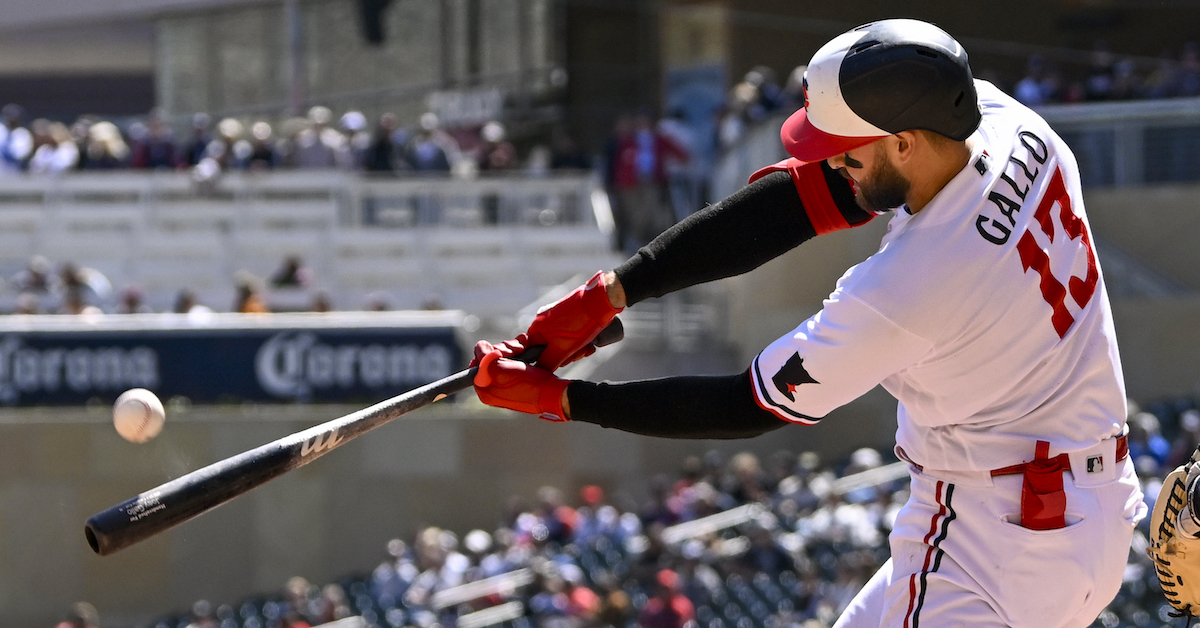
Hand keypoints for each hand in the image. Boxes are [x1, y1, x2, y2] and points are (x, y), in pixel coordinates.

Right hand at [469, 271, 621, 370]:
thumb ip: (547, 362)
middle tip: (579, 353)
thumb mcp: (562, 349)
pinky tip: (590, 342)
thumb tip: (539, 372)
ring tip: (588, 347)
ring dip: (575, 349)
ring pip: (562, 342)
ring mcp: (555, 316)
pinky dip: (579, 340)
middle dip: (566, 355)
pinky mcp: (568, 313)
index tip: (561, 362)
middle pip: (549, 348)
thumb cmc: (579, 324)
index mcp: (536, 328)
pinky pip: (570, 333)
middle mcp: (542, 320)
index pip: (533, 351)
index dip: (548, 360)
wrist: (599, 301)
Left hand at [473, 342, 570, 420]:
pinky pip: (514, 363)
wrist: (554, 394)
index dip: (486, 353)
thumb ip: (483, 359)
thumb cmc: (529, 384)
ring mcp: (507, 386)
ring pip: (503, 359)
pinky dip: (520, 355)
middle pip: (489, 360)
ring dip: (513, 350)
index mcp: (484, 390)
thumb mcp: (500, 370)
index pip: (475, 365)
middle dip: (502, 350)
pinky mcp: (519, 381)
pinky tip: (527, 352)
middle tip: (516, 351)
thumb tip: (479, 348)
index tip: (500, 352)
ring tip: (523, 350)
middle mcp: (493, 389)